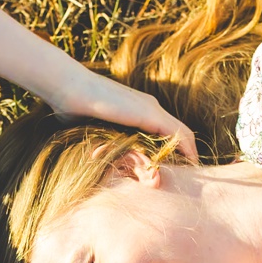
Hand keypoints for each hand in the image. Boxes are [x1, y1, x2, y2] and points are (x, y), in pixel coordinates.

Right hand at [48, 71, 198, 160]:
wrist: (69, 87)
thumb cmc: (73, 107)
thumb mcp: (94, 129)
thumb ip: (104, 141)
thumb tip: (96, 158)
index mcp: (138, 110)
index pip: (165, 130)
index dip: (174, 149)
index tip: (174, 169)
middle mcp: (150, 107)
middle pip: (177, 132)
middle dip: (184, 155)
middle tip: (188, 175)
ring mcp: (151, 108)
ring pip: (181, 133)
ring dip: (187, 155)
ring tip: (192, 174)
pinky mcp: (150, 113)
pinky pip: (178, 133)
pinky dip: (187, 149)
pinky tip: (191, 164)